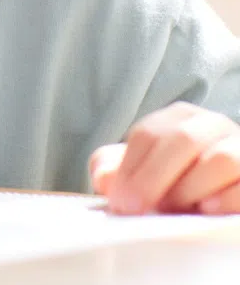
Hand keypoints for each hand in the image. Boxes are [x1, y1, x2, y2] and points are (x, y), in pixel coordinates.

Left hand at [90, 102, 239, 214]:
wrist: (218, 192)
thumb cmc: (175, 183)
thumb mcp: (142, 172)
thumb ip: (116, 170)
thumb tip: (104, 179)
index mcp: (180, 119)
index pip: (148, 134)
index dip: (129, 169)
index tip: (119, 202)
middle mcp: (214, 125)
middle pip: (182, 140)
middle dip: (153, 178)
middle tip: (136, 209)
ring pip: (221, 159)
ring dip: (190, 189)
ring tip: (174, 209)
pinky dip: (225, 199)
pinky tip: (206, 209)